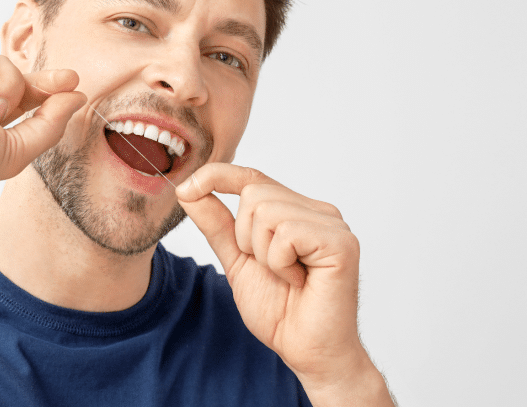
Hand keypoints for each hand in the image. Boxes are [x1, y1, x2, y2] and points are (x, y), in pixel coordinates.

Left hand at [176, 164, 386, 400]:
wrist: (306, 350)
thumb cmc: (280, 310)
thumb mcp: (237, 260)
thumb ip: (216, 224)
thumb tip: (188, 190)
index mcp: (295, 211)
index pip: (252, 177)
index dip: (216, 176)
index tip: (185, 190)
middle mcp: (317, 211)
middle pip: (254, 191)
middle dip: (245, 236)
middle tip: (271, 269)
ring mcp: (332, 224)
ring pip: (266, 209)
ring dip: (263, 253)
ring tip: (287, 277)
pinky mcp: (341, 242)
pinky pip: (286, 233)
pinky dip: (280, 262)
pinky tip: (299, 281)